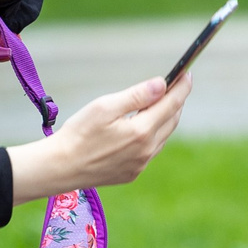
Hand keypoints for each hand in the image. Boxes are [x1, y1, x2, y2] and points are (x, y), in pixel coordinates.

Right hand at [7, 74, 190, 203]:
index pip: (172, 104)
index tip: (187, 74)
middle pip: (171, 120)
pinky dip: (154, 135)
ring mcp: (140, 164)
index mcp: (142, 131)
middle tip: (176, 86)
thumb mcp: (105, 106)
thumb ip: (137, 95)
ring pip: (163, 136)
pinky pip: (151, 150)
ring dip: (166, 118)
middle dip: (176, 101)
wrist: (60, 167)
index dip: (182, 87)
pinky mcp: (132, 173)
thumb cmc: (79, 133)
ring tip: (163, 103)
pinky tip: (144, 128)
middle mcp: (146, 150)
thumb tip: (162, 84)